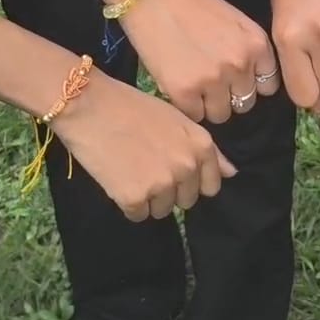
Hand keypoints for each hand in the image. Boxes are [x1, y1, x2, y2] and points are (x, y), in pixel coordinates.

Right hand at [51, 73, 236, 220]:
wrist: (88, 104)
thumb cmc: (131, 106)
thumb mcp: (177, 119)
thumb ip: (206, 149)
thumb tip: (230, 173)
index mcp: (201, 145)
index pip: (211, 185)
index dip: (192, 181)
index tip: (174, 171)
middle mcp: (187, 166)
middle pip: (186, 200)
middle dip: (169, 190)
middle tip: (146, 166)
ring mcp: (162, 183)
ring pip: (162, 210)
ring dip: (148, 198)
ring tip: (130, 169)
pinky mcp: (135, 197)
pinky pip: (138, 215)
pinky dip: (128, 203)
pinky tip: (118, 178)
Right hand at [115, 0, 280, 124]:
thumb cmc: (189, 0)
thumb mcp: (233, 20)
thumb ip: (246, 49)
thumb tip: (248, 79)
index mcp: (256, 43)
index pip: (268, 85)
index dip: (250, 84)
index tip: (236, 80)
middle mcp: (240, 63)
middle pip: (245, 102)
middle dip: (229, 95)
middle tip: (209, 79)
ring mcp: (213, 79)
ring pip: (221, 114)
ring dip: (208, 104)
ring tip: (192, 82)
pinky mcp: (183, 91)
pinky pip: (194, 115)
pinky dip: (186, 106)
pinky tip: (177, 85)